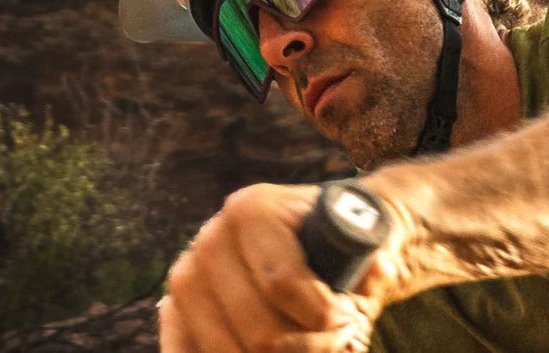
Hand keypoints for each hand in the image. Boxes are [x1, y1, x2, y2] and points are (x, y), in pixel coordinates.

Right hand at [159, 183, 392, 351]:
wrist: (306, 237)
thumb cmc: (339, 243)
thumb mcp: (364, 241)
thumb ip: (374, 258)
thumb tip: (376, 273)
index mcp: (251, 210)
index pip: (283, 284)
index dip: (325, 317)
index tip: (348, 317)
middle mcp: (209, 240)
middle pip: (261, 333)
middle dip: (310, 347)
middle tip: (337, 336)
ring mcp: (185, 278)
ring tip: (310, 344)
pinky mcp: (173, 311)